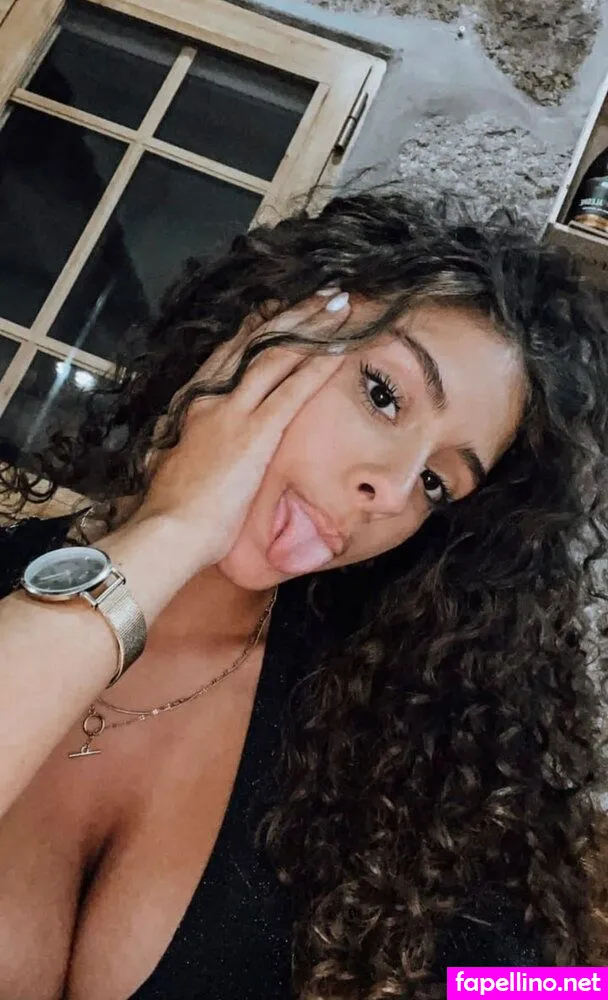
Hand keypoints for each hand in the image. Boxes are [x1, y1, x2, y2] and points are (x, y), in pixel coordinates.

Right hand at [132, 291, 350, 567]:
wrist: (166, 529)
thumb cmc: (171, 509)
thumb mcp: (174, 463)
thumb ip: (191, 444)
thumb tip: (202, 448)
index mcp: (193, 402)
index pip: (230, 352)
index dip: (259, 327)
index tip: (280, 308)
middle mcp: (212, 395)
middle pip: (258, 341)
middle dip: (294, 313)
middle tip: (322, 294)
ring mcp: (233, 410)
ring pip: (278, 354)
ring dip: (313, 326)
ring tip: (340, 305)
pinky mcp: (255, 432)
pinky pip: (294, 390)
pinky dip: (320, 365)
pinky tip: (343, 348)